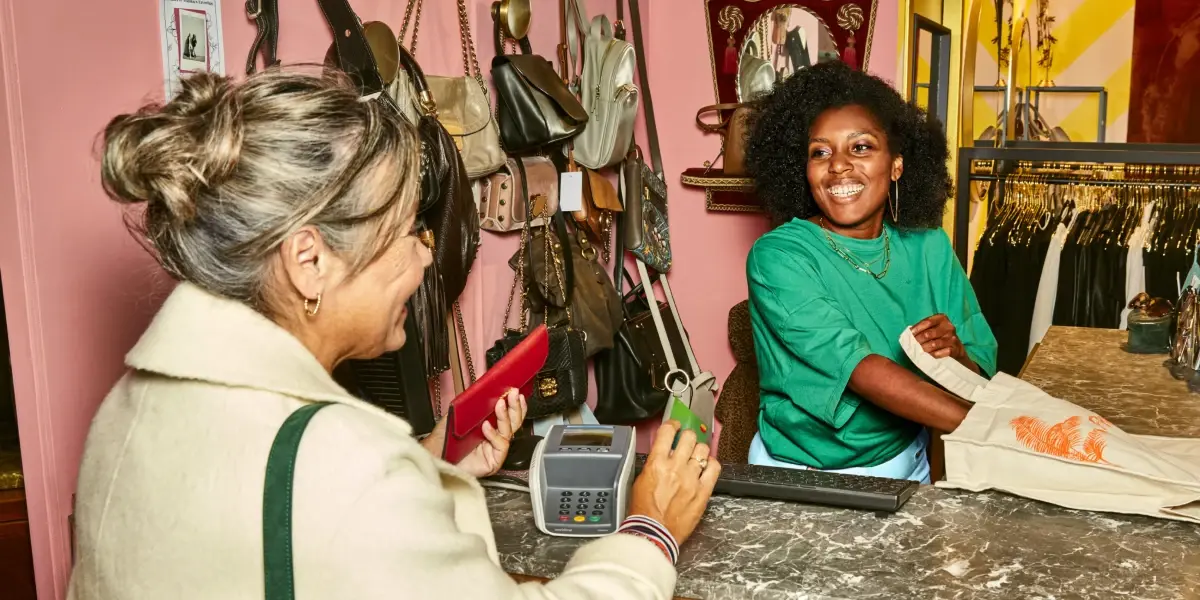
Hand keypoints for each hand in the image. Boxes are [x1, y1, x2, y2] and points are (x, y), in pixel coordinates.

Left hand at [420, 388, 527, 477]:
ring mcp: (495, 449)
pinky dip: (494, 434)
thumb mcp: (459, 414)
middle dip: (515, 406)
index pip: (509, 414)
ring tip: (500, 404)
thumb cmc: (445, 439)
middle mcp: (495, 437)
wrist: (435, 454)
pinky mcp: (493, 461)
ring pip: (508, 432)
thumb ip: (472, 404)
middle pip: (514, 422)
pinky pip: (500, 446)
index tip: (514, 391)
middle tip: (514, 394)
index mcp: (491, 425)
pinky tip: (486, 426)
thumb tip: (483, 390)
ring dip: (505, 416)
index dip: (515, 403)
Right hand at [628, 421, 720, 545]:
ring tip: (697, 456)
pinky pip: (715, 468)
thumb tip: (662, 455)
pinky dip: (712, 464)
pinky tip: (707, 467)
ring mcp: (692, 479)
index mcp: (656, 463)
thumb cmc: (644, 511)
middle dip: (688, 436)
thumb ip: (653, 464)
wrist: (653, 533)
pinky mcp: (703, 492)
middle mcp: (676, 467)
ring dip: (699, 450)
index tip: (675, 426)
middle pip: (689, 437)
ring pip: (703, 450)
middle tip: (686, 441)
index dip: (673, 425)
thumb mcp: (640, 481)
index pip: (668, 432)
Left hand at [911, 314, 965, 359]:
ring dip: (924, 349)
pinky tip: (928, 356)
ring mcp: (953, 338)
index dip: (917, 328)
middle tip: (911, 346)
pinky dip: (933, 355)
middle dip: (918, 340)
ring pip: (934, 344)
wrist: (956, 348)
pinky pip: (942, 352)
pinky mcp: (956, 349)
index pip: (927, 322)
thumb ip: (922, 329)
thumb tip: (908, 333)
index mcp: (942, 318)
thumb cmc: (939, 337)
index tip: (910, 334)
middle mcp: (948, 327)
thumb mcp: (932, 329)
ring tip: (917, 352)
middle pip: (929, 334)